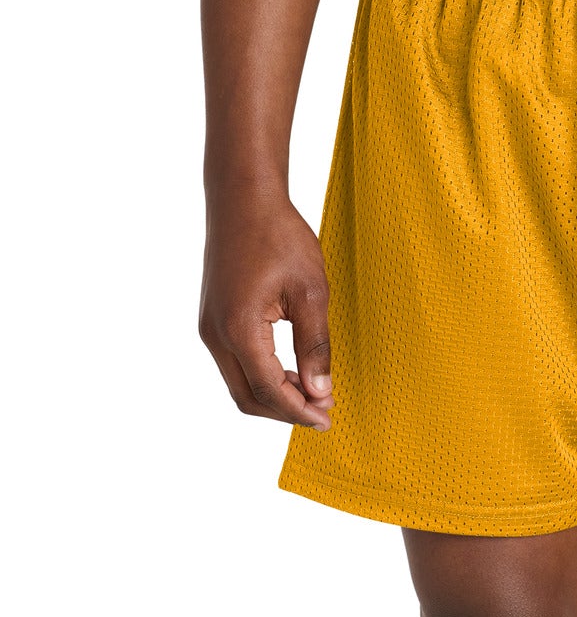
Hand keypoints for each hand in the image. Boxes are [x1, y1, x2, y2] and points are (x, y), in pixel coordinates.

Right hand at [199, 197, 333, 429]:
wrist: (242, 198)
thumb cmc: (278, 236)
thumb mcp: (311, 292)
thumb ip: (315, 346)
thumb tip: (320, 391)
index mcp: (239, 328)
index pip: (269, 390)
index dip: (299, 411)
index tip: (328, 418)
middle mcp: (215, 334)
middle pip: (248, 397)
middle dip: (286, 412)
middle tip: (323, 412)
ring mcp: (209, 328)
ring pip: (239, 385)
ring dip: (274, 396)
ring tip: (312, 393)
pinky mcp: (212, 321)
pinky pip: (235, 365)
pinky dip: (261, 378)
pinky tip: (290, 372)